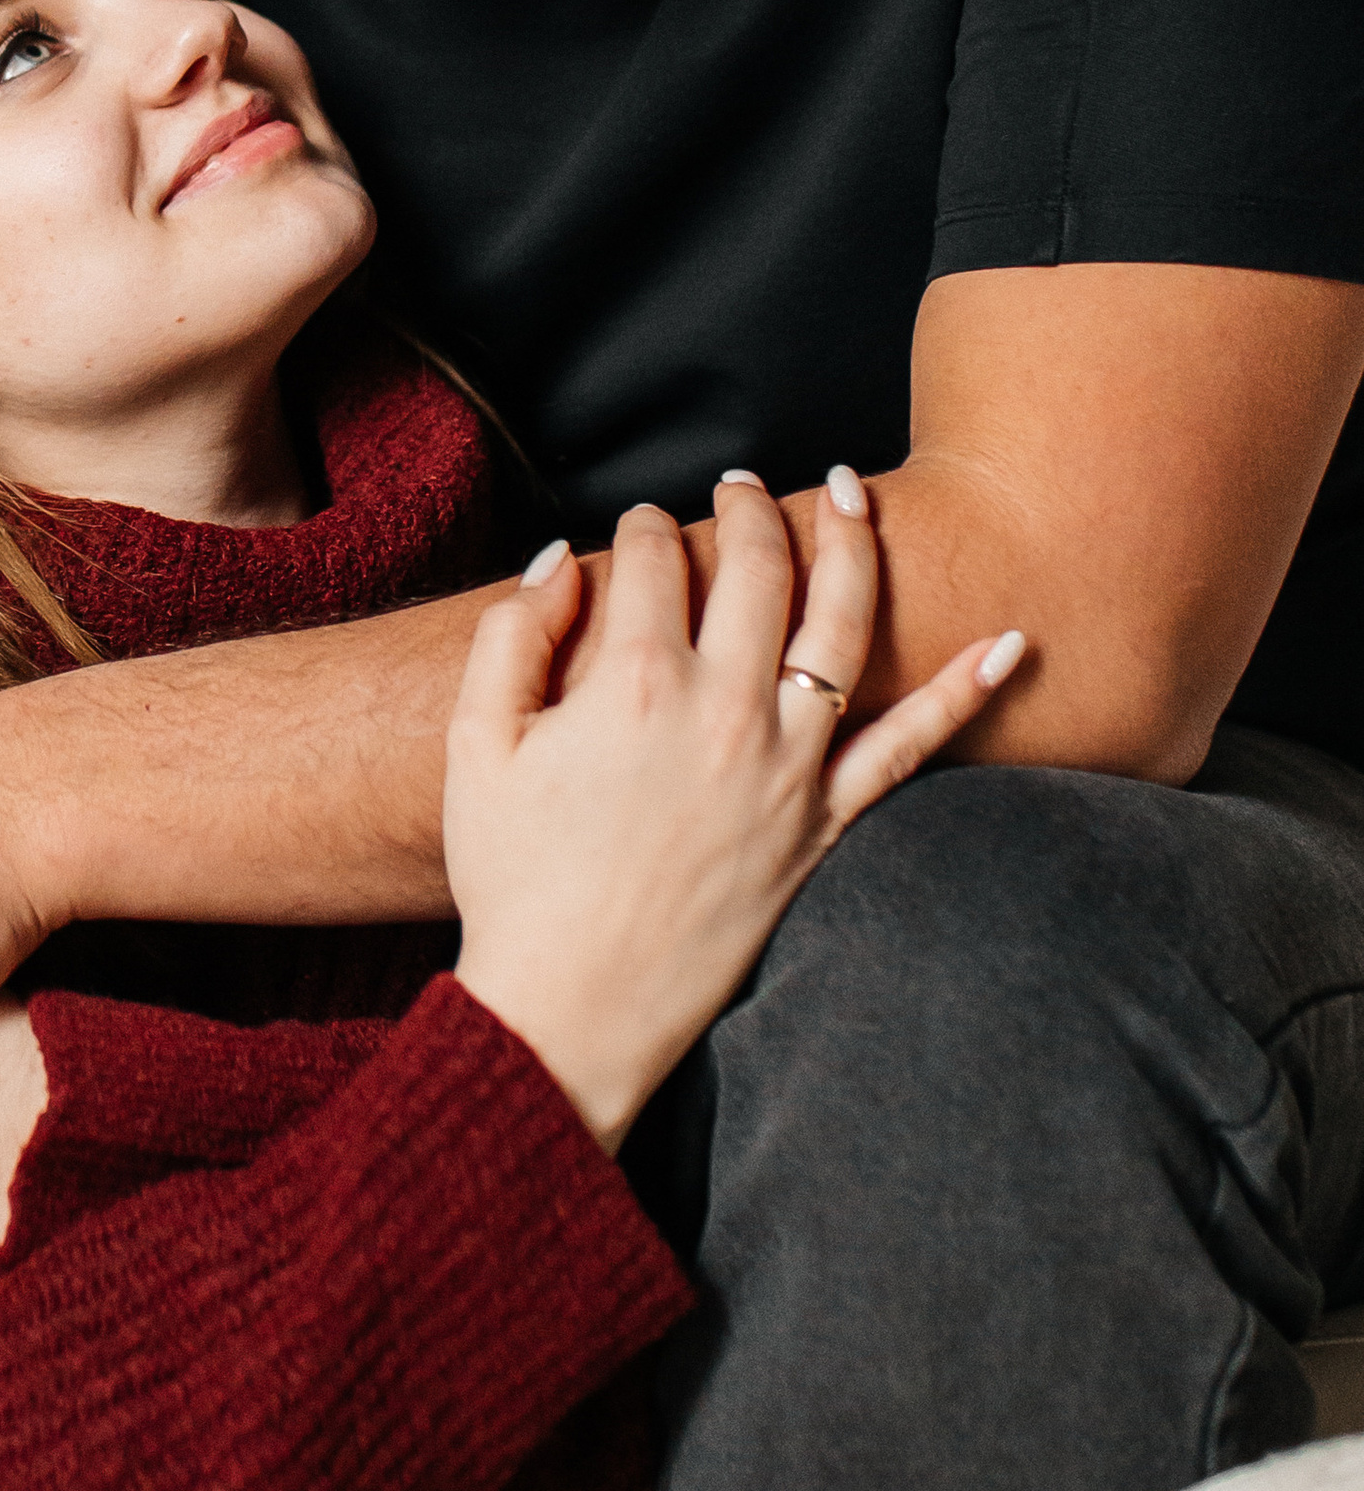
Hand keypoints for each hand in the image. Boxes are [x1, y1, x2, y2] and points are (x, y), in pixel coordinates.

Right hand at [447, 476, 1019, 1148]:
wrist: (573, 1007)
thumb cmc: (513, 875)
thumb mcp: (478, 743)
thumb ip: (512, 633)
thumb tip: (562, 559)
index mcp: (632, 681)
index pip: (652, 557)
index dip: (640, 526)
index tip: (633, 527)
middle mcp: (724, 709)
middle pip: (757, 566)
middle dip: (747, 506)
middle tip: (738, 483)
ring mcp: (788, 767)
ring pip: (842, 625)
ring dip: (854, 544)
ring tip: (850, 493)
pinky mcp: (825, 825)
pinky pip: (913, 749)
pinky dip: (965, 693)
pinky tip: (1012, 641)